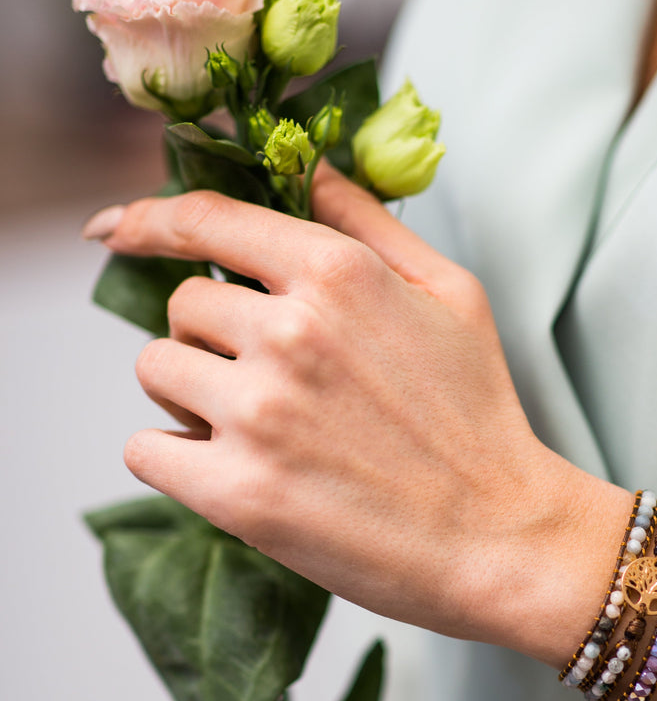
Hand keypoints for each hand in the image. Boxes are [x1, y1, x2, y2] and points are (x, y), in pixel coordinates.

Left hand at [86, 169, 627, 650]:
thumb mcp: (452, 292)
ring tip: (261, 428)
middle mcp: (291, 332)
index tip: (113, 229)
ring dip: (192, 394)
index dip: (149, 219)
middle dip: (214, 337)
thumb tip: (307, 166)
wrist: (500, 534)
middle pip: (183, 306)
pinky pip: (146, 448)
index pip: (207, 220)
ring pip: (156, 371)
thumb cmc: (479, 413)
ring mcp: (260, 412)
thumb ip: (371, 221)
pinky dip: (176, 456)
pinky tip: (234, 468)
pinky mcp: (238, 491)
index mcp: (338, 274)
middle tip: (274, 380)